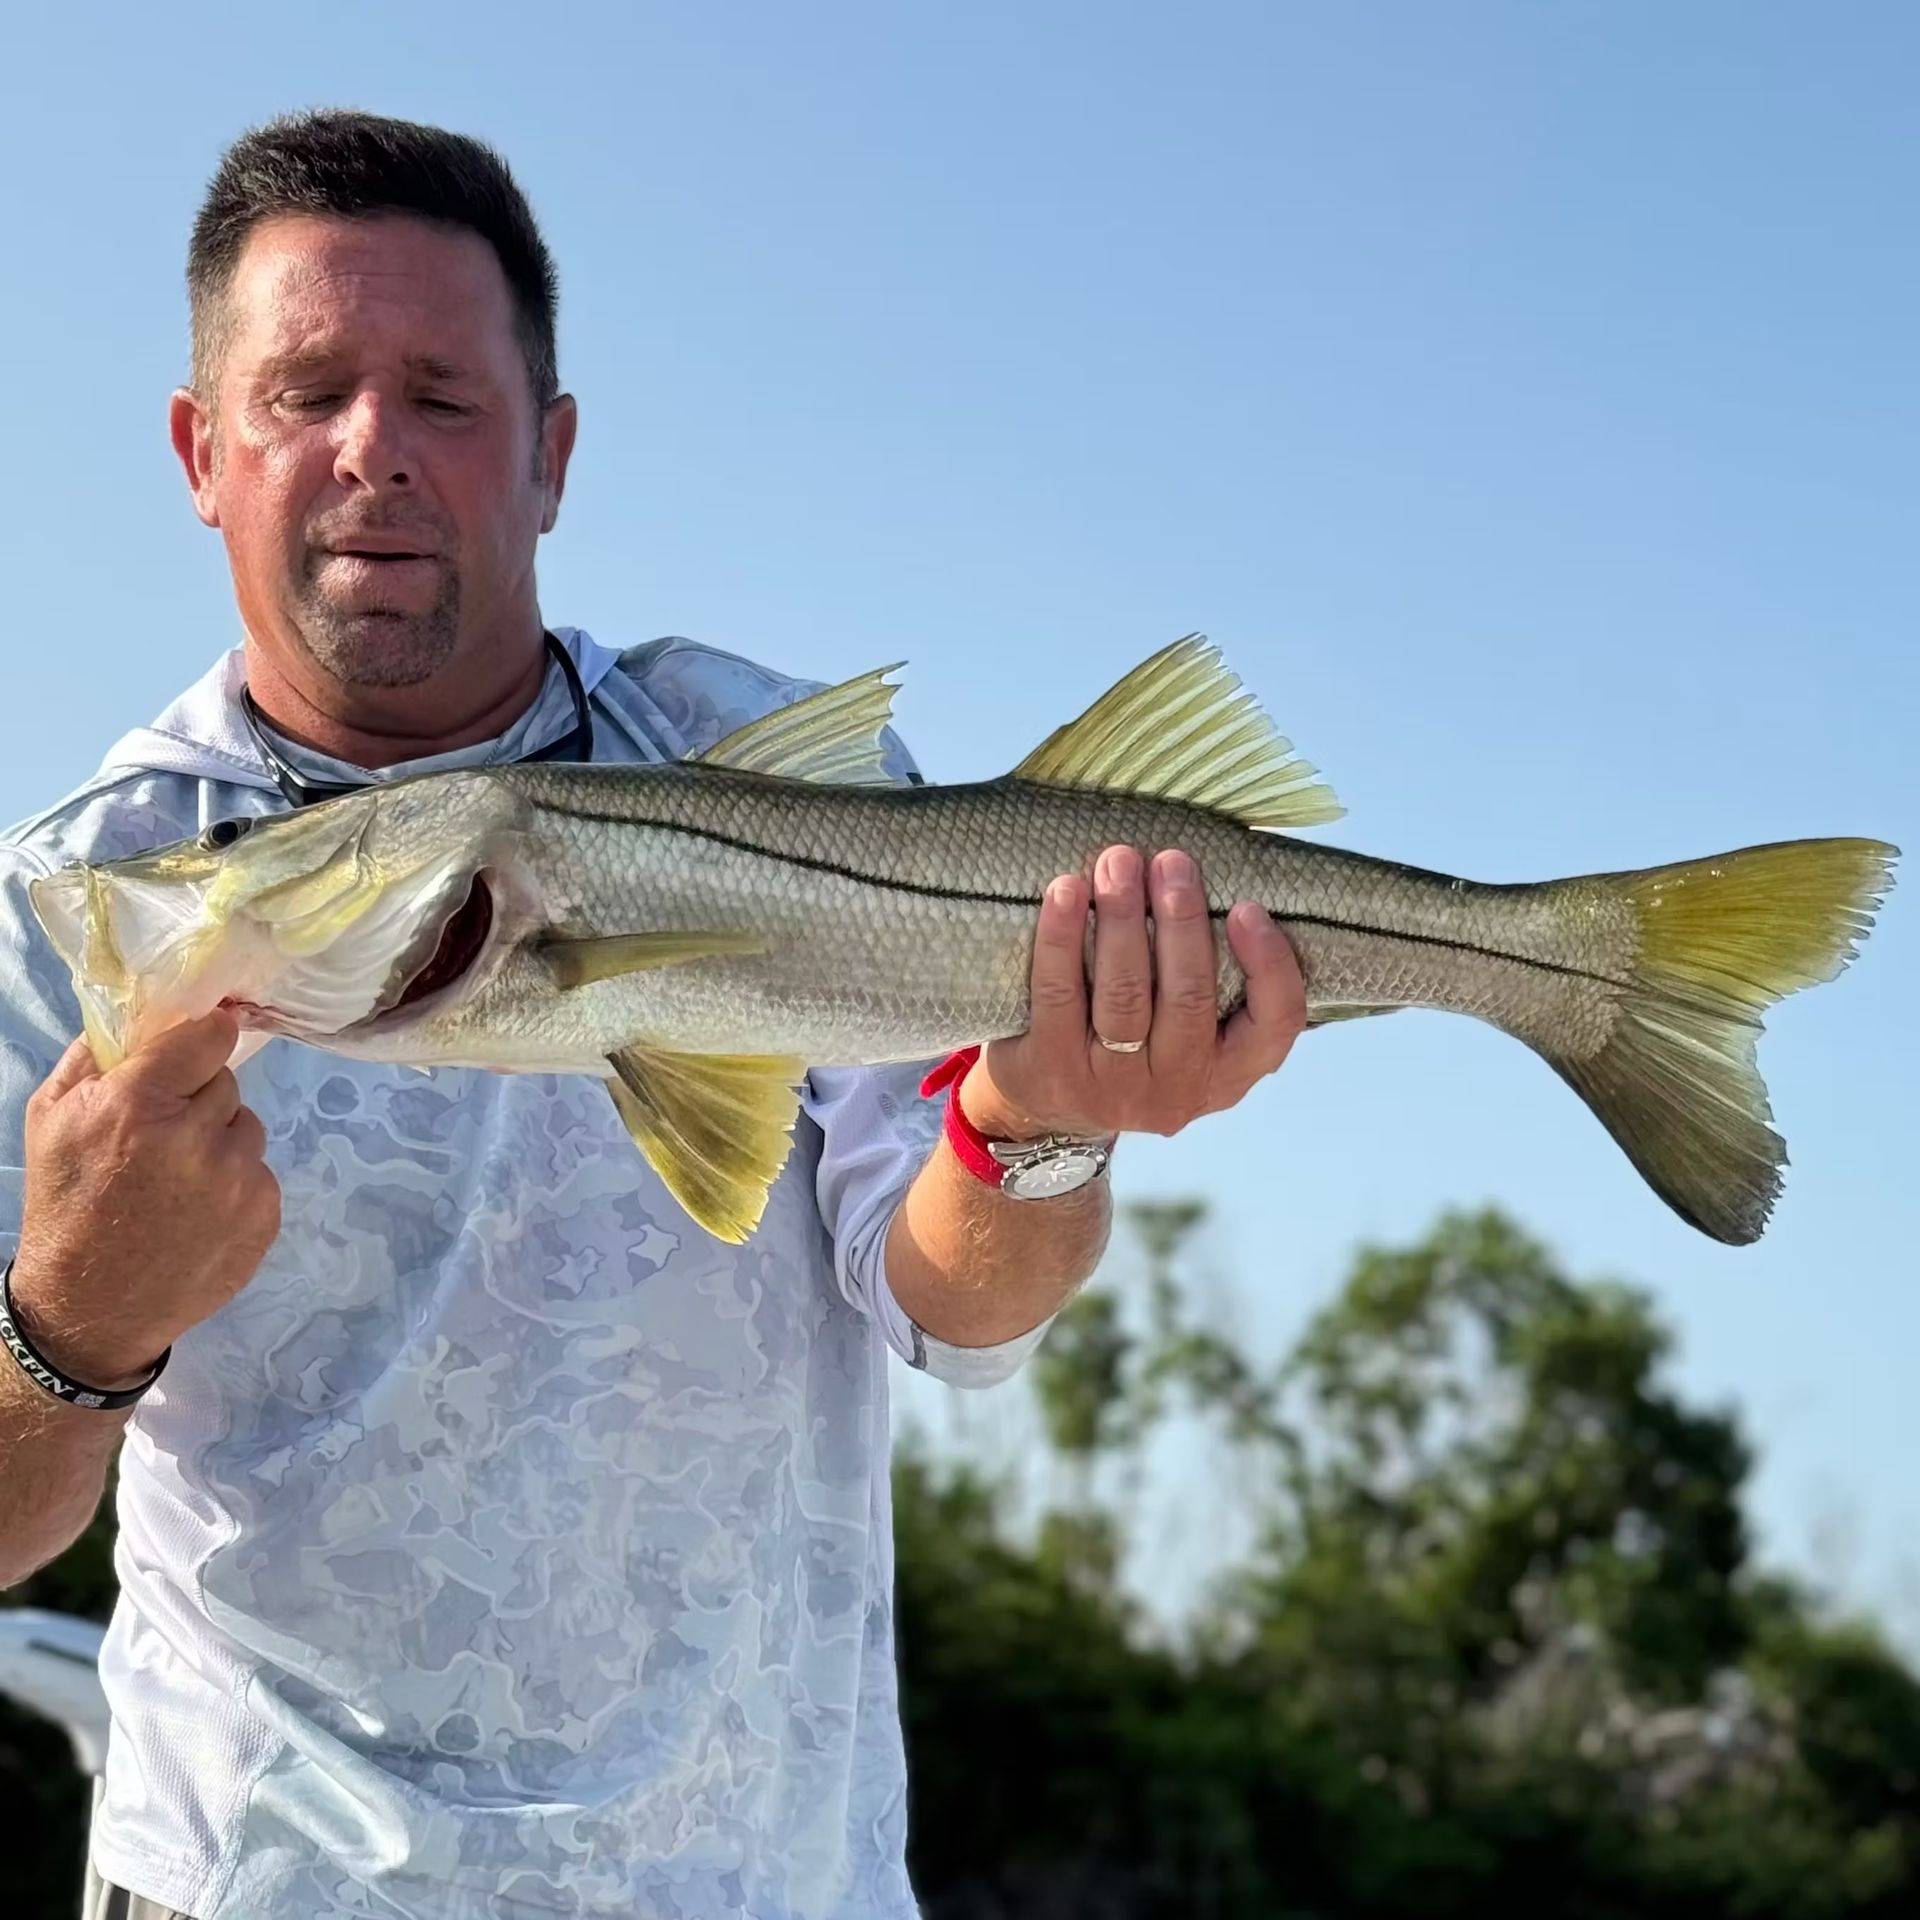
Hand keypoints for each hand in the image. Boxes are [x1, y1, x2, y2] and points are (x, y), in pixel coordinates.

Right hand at [9, 1009, 279, 1388]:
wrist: (92, 1304)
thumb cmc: (66, 1205)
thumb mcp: (52, 1120)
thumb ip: (95, 1057)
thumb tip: (142, 1014)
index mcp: (139, 1106)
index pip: (209, 1037)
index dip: (206, 1037)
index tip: (205, 1040)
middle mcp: (197, 1138)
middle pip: (226, 1083)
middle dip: (198, 1100)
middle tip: (163, 1135)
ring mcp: (238, 1179)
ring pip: (248, 1127)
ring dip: (220, 1141)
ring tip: (179, 1179)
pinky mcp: (264, 1213)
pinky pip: (260, 1171)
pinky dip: (236, 1183)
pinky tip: (198, 1210)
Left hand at [963, 845, 1306, 1142]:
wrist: (1049, 1109)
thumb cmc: (1133, 1044)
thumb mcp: (1188, 1035)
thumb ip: (1209, 979)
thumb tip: (1210, 881)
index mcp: (1228, 1072)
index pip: (1275, 1023)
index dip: (1269, 965)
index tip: (1247, 908)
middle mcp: (1177, 1086)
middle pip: (1188, 997)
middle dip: (1181, 920)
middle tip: (1172, 861)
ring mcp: (1112, 1086)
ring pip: (1125, 994)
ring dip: (1123, 919)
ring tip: (1119, 863)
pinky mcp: (1053, 1070)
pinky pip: (1059, 994)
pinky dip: (1062, 937)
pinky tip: (1065, 892)